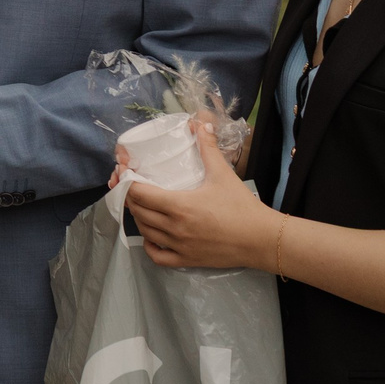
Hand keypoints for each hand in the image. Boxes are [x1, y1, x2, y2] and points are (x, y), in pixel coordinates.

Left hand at [122, 115, 283, 270]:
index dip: (126, 182)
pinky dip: (149, 246)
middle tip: (130, 185)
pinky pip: (157, 256)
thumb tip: (199, 124)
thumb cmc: (242, 206)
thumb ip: (208, 148)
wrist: (261, 239)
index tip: (123, 172)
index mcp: (179, 206)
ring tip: (141, 205)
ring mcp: (178, 246)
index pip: (139, 194)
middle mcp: (174, 228)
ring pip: (145, 232)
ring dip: (138, 217)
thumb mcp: (223, 174)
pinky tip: (151, 235)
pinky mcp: (186, 260)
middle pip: (138, 211)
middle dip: (129, 197)